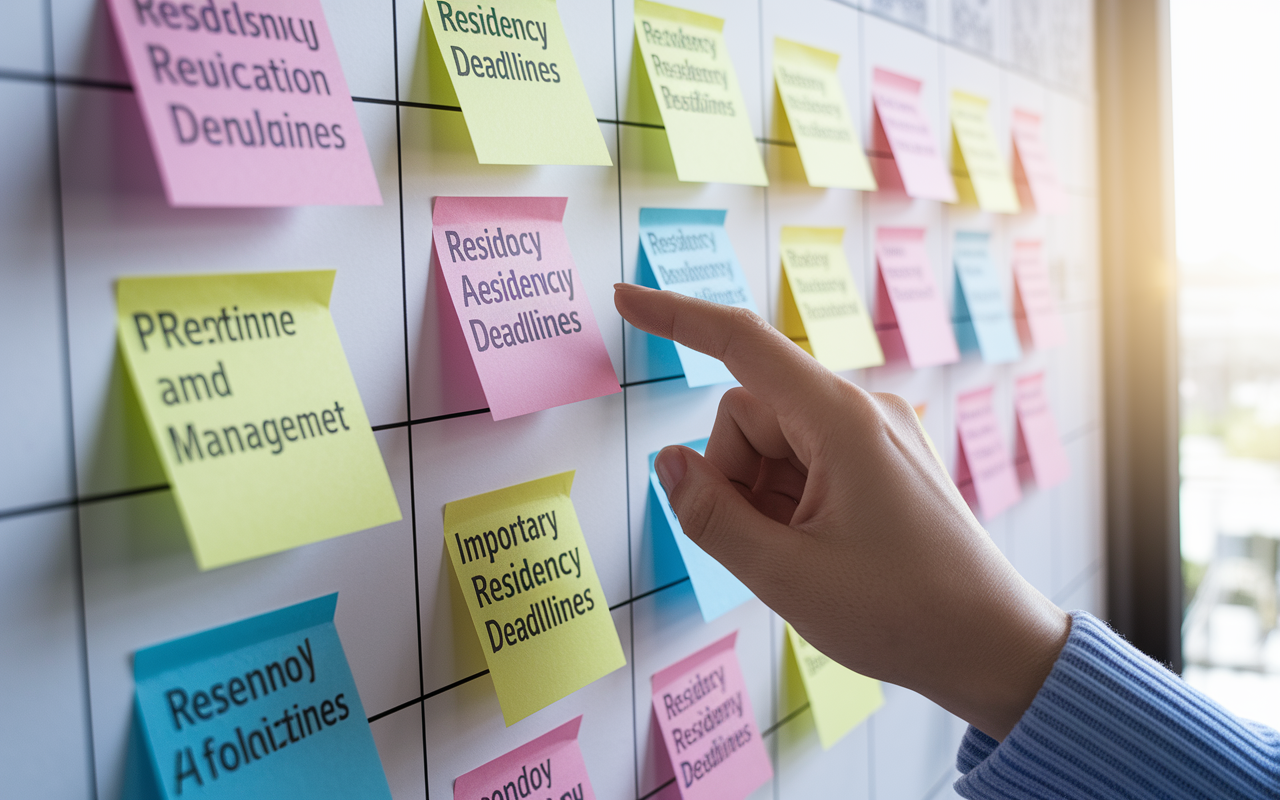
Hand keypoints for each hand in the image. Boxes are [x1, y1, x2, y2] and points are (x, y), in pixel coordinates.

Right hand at [615, 283, 1069, 740]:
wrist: (994, 649)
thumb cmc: (905, 614)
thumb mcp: (786, 576)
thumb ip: (712, 516)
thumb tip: (670, 462)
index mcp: (843, 421)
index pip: (742, 344)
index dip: (676, 317)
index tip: (624, 297)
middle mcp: (863, 413)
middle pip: (750, 415)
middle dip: (733, 477)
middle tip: (763, 549)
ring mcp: (877, 437)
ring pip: (773, 445)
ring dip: (762, 498)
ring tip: (801, 560)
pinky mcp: (883, 464)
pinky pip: (806, 464)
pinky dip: (789, 503)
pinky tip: (819, 553)